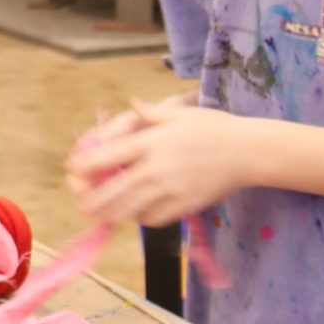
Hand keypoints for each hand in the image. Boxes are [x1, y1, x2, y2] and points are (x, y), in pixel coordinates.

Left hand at [70, 101, 255, 228]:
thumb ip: (150, 113)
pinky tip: (136, 214)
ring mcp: (169, 190)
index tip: (76, 171)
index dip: (83, 167)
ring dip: (110, 215)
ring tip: (100, 215)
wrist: (247, 152)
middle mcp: (155, 168)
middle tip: (82, 204)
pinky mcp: (183, 206)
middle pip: (110, 192)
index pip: (104, 157)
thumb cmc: (214, 128)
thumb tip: (132, 104)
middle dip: (90, 201)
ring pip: (128, 210)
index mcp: (150, 142)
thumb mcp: (180, 113)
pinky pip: (153, 219)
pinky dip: (140, 219)